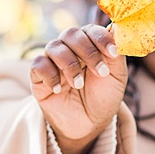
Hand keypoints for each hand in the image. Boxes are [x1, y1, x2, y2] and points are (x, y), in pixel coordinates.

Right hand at [30, 25, 127, 151]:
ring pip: (54, 47)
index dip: (101, 38)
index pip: (90, 30)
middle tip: (100, 73)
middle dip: (88, 52)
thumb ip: (116, 54)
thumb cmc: (103, 97)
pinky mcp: (38, 76)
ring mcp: (53, 61)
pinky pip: (38, 64)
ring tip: (79, 85)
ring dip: (70, 65)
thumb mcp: (117, 76)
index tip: (112, 53)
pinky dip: (50, 75)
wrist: (89, 124)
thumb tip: (115, 29)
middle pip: (70, 34)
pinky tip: (59, 89)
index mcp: (89, 44)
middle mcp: (70, 48)